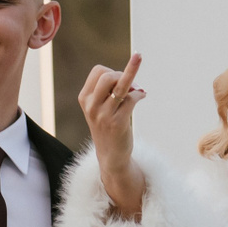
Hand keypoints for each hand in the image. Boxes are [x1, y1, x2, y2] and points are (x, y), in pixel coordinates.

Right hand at [78, 55, 146, 219]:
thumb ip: (109, 90)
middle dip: (123, 74)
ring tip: (140, 86)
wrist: (110, 156)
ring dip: (134, 80)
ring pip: (120, 85)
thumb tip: (130, 75)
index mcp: (85, 99)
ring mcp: (104, 115)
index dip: (112, 71)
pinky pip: (132, 99)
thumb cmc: (108, 127)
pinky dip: (140, 94)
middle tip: (131, 86)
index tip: (120, 81)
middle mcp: (91, 106)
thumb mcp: (99, 108)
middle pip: (107, 75)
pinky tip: (143, 95)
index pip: (98, 70)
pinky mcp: (117, 123)